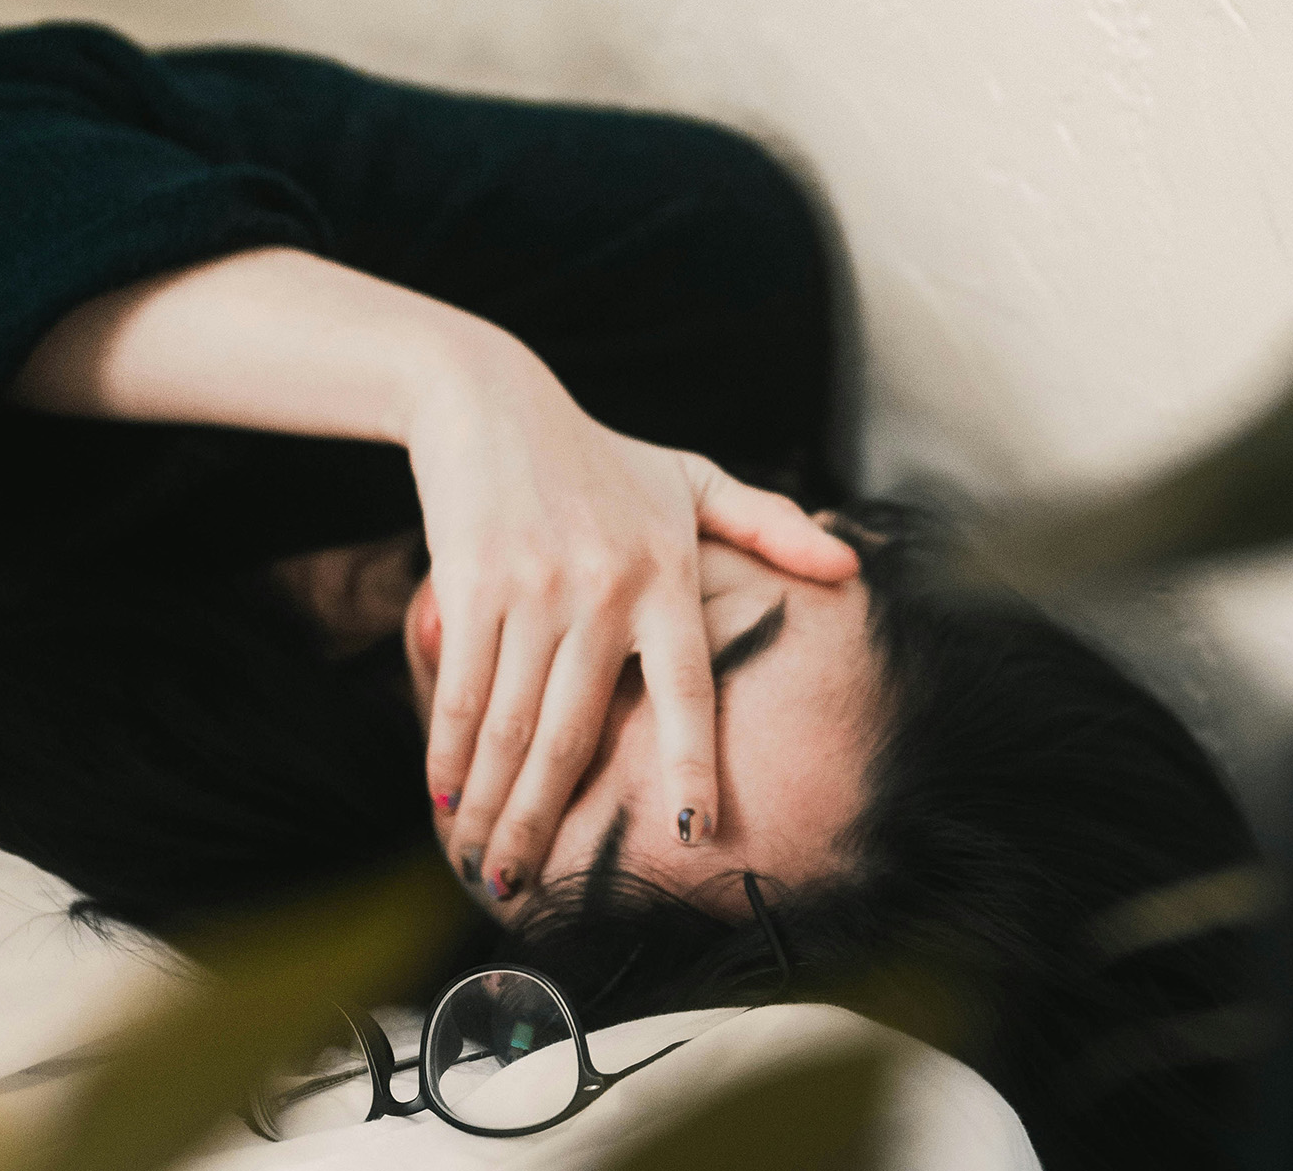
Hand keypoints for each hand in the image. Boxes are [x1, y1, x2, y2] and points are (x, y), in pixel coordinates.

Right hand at [406, 346, 857, 904]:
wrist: (490, 401)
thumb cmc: (598, 454)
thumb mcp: (690, 477)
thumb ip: (767, 524)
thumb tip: (849, 572)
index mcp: (666, 574)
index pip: (688, 689)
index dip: (687, 765)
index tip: (690, 833)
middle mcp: (605, 589)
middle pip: (576, 732)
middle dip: (543, 823)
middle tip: (522, 891)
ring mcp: (535, 588)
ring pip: (514, 723)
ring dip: (492, 806)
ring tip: (480, 865)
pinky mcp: (471, 582)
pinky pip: (463, 688)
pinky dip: (449, 749)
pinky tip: (443, 795)